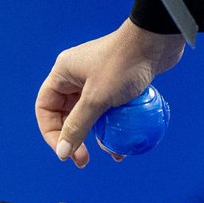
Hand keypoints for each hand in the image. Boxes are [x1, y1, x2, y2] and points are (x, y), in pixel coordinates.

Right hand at [35, 19, 184, 166]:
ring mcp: (97, 81)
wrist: (157, 42)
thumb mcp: (97, 99)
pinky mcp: (116, 86)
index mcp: (63, 73)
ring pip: (90, 116)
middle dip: (75, 139)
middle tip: (84, 160)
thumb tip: (63, 153)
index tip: (65, 152)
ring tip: (109, 153)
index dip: (52, 133)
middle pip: (66, 115)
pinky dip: (113, 127)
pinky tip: (123, 143)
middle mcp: (76, 77)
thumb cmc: (124, 65)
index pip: (45, 108)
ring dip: (97, 137)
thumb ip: (78, 127)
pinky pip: (108, 111)